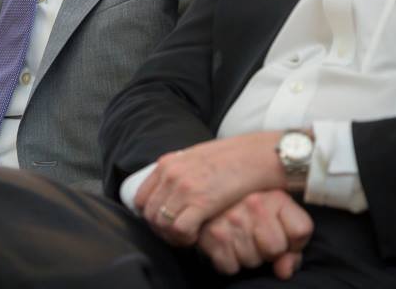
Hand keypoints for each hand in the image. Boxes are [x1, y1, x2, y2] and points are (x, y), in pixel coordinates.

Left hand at [135, 131, 284, 245]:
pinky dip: (186, 238)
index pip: (141, 198)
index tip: (164, 222)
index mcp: (167, 163)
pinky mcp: (201, 202)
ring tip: (189, 235)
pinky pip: (179, 230)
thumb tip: (167, 191)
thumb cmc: (230, 158)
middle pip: (149, 214)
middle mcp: (171, 174)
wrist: (254, 156)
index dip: (150, 215)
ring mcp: (184, 188)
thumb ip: (177, 172)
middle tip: (177, 234)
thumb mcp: (194, 157)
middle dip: (161, 230)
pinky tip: (198, 235)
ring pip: (161, 224)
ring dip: (173, 236)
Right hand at [197, 190, 312, 278]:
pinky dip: (229, 261)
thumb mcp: (278, 215)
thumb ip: (293, 243)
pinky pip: (230, 267)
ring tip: (240, 237)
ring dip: (247, 255)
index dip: (294, 241)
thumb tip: (285, 271)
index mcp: (275, 196)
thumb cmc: (249, 208)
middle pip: (275, 250)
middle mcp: (253, 204)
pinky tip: (227, 244)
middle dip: (268, 251)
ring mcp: (231, 220)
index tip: (284, 235)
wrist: (209, 195)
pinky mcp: (211, 236)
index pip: (300, 230)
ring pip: (252, 261)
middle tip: (257, 236)